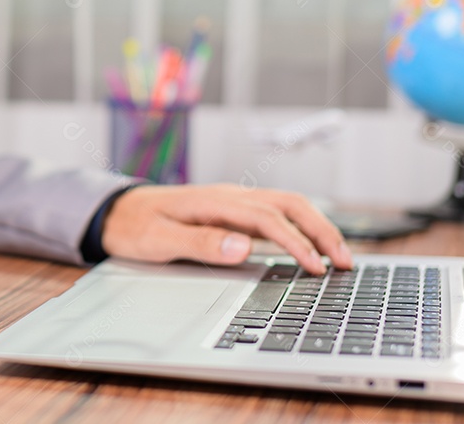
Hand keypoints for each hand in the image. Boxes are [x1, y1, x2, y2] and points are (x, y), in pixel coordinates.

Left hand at [101, 184, 352, 274]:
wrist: (118, 211)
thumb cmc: (136, 225)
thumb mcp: (159, 240)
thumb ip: (199, 243)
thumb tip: (241, 247)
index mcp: (213, 201)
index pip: (267, 218)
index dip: (295, 242)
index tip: (315, 267)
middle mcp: (229, 196)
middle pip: (288, 204)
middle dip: (321, 230)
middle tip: (345, 262)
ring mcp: (233, 202)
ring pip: (287, 206)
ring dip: (316, 228)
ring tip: (339, 257)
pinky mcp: (233, 211)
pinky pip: (275, 214)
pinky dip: (301, 228)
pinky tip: (312, 248)